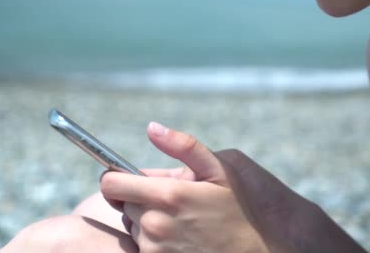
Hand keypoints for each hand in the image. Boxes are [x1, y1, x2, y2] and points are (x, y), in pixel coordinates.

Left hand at [100, 122, 294, 252]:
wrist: (258, 250)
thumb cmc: (239, 209)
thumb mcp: (220, 170)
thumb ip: (183, 146)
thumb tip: (152, 128)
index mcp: (167, 195)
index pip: (111, 184)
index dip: (117, 178)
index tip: (128, 179)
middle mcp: (155, 225)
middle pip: (123, 204)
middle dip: (140, 198)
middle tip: (172, 201)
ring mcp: (155, 250)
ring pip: (133, 227)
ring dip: (147, 222)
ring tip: (181, 221)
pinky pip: (142, 248)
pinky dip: (154, 242)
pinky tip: (180, 238)